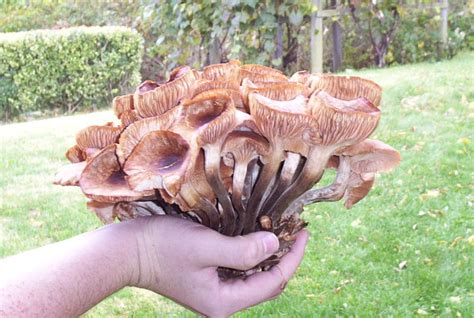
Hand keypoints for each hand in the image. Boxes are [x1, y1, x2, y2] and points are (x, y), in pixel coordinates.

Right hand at [129, 216, 308, 316]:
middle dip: (284, 256)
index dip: (292, 258)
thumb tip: (275, 243)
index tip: (304, 233)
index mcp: (225, 302)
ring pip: (254, 274)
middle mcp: (223, 301)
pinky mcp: (209, 277)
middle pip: (266, 281)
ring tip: (281, 229)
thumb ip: (243, 250)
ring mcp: (215, 290)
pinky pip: (240, 267)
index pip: (273, 282)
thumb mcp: (206, 247)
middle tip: (294, 229)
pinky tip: (256, 235)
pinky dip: (252, 252)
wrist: (128, 251)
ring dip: (269, 253)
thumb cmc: (163, 247)